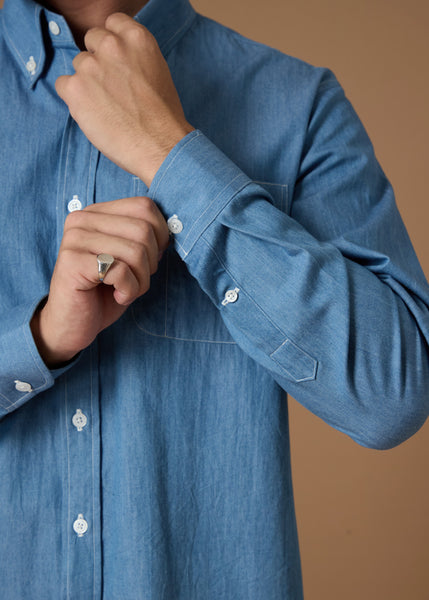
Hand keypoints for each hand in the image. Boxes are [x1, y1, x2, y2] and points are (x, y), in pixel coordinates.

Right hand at [31, 197, 168, 367]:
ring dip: (141, 281)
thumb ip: (145, 239)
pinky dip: (129, 291)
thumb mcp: (129, 260)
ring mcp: (74, 239)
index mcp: (96, 212)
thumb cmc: (104, 292)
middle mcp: (82, 219)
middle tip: (136, 281)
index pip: (144, 206)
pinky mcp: (72, 262)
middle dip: (150, 263)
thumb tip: (172, 231)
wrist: (71, 325)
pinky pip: (122, 271)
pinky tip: (117, 296)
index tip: (150, 259)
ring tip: (125, 291)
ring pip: (136, 252)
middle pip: (143, 230)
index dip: (160, 235)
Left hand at [55, 13, 193, 186]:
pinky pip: (63, 85)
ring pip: (78, 65)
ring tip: (106, 107)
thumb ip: (134, 57)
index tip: (116, 61)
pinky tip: (93, 114)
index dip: (112, 44)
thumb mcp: (157, 72)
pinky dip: (74, 99)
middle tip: (111, 88)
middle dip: (98, 61)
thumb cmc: (163, 117)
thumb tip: (117, 61)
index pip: (112, 23)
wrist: (161, 146)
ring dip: (87, 82)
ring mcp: (91, 67)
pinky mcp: (75, 89)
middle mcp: (112, 46)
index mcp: (137, 38)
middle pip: (91, 41)